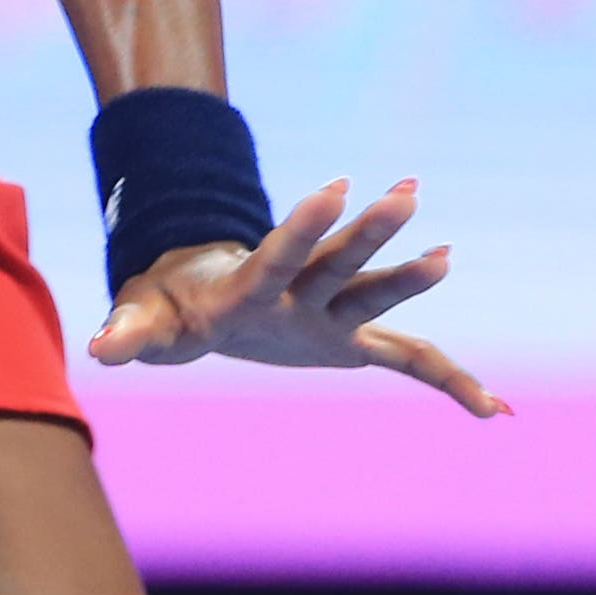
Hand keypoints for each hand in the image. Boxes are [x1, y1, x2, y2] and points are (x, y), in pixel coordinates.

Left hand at [88, 176, 507, 416]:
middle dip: (369, 231)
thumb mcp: (143, 321)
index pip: (278, 253)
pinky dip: (450, 382)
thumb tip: (99, 348)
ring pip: (376, 292)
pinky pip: (409, 362)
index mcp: (251, 288)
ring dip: (412, 277)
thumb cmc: (168, 306)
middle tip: (408, 190)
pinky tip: (496, 411)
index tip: (333, 183)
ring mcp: (329, 315)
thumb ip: (127, 333)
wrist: (200, 297)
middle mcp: (300, 294)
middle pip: (339, 261)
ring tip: (447, 253)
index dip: (303, 223)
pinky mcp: (348, 342)